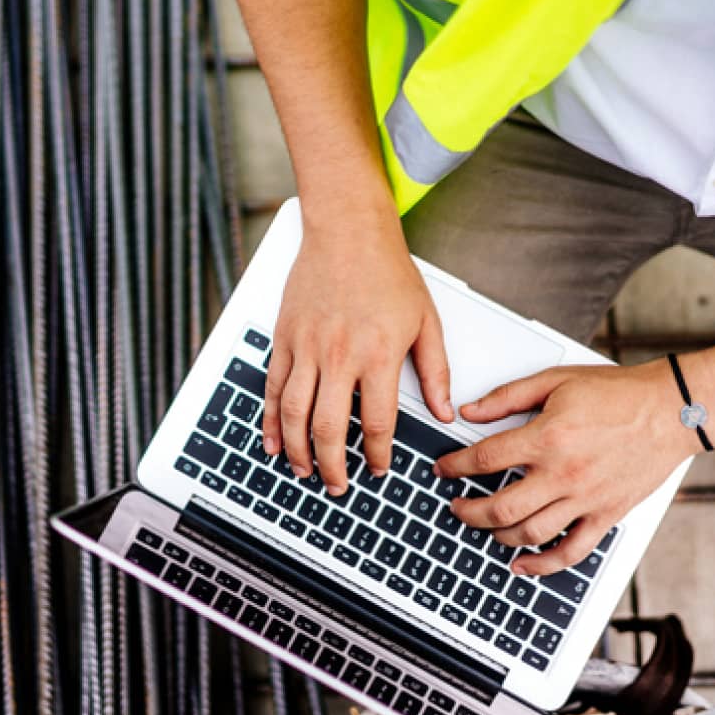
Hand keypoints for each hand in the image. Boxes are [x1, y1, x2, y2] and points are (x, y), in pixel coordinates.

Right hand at [263, 211, 453, 494]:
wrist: (348, 230)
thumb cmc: (388, 271)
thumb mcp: (426, 321)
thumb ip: (436, 371)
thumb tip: (444, 411)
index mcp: (378, 355)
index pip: (375, 422)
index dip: (376, 453)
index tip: (378, 468)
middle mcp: (339, 355)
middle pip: (329, 428)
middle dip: (332, 465)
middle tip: (338, 484)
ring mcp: (307, 347)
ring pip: (294, 414)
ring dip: (297, 450)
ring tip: (304, 470)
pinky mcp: (285, 338)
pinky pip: (273, 387)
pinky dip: (270, 419)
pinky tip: (273, 441)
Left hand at [436, 361, 693, 575]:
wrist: (671, 410)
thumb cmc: (619, 393)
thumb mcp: (556, 381)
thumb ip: (508, 397)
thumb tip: (471, 411)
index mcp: (547, 438)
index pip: (485, 460)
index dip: (455, 467)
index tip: (443, 469)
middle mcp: (563, 474)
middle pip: (500, 506)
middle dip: (468, 511)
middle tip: (456, 506)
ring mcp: (585, 499)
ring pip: (530, 533)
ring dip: (498, 535)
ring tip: (484, 527)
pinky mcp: (606, 515)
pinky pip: (571, 552)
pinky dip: (543, 565)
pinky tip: (523, 565)